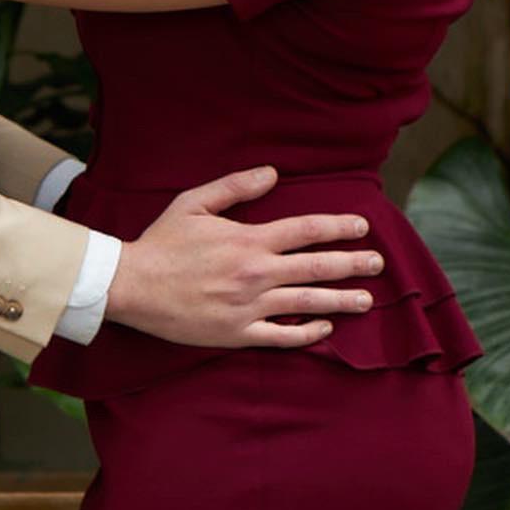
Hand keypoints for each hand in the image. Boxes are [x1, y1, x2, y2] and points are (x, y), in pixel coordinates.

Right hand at [105, 166, 380, 349]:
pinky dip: (307, 332)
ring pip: (307, 302)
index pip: (306, 230)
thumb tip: (272, 173)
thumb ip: (235, 187)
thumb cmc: (162, 243)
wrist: (132, 286)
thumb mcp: (194, 203)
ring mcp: (250, 306)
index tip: (362, 227)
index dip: (338, 227)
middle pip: (317, 267)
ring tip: (366, 299)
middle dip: (352, 264)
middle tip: (378, 263)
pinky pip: (283, 336)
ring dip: (341, 300)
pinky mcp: (238, 333)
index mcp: (248, 240)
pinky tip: (324, 328)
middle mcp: (256, 273)